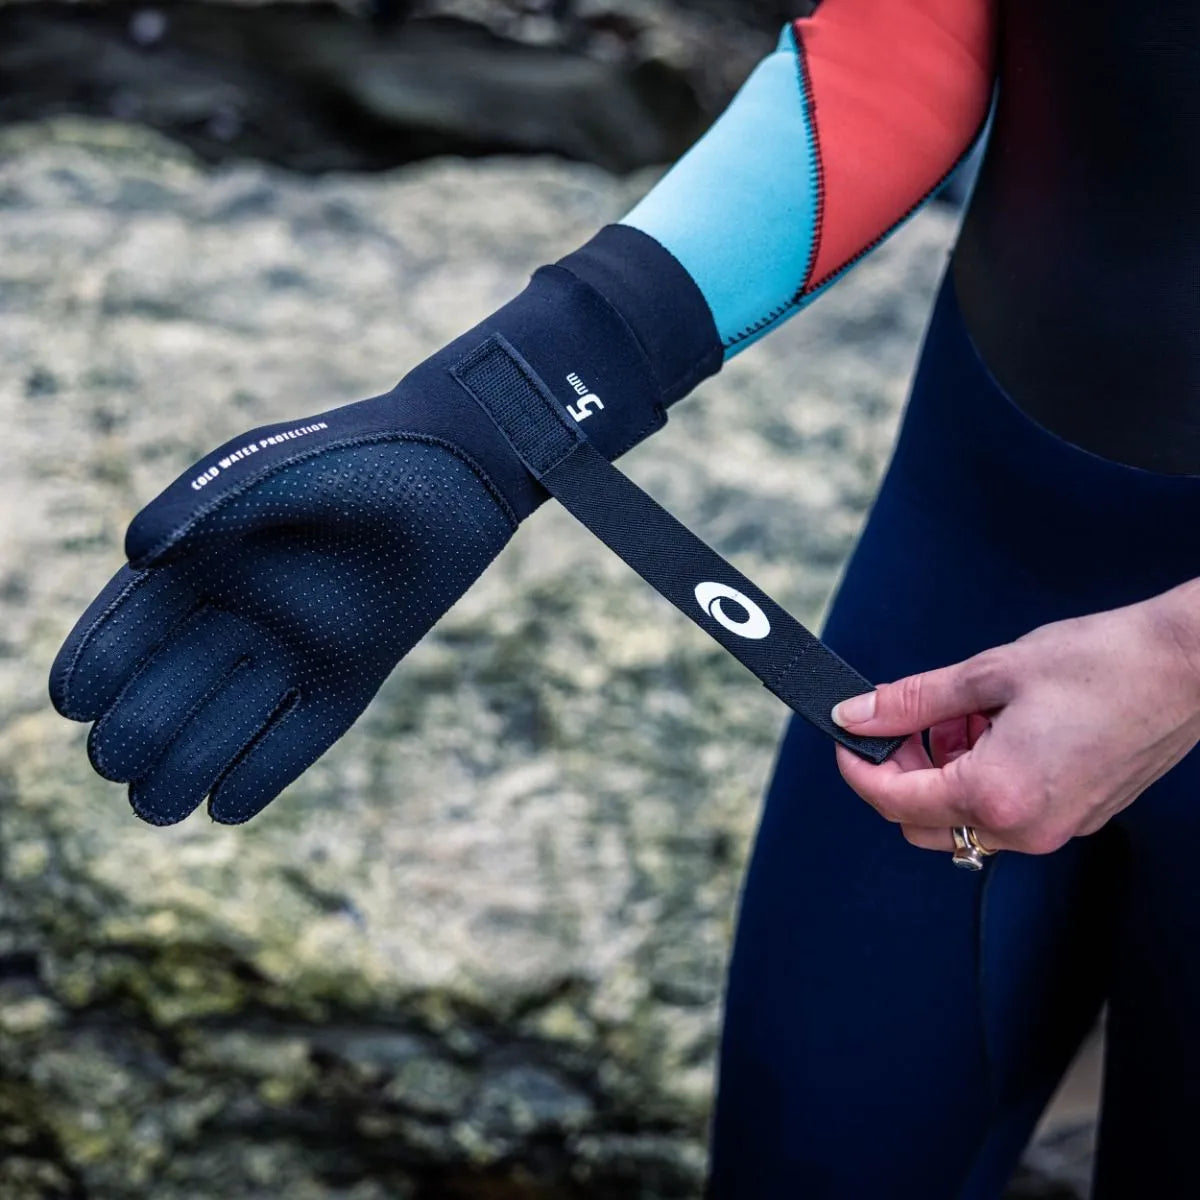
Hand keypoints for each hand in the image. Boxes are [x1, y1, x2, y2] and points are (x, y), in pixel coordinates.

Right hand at [49, 376, 521, 826]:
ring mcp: (293, 652)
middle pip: (167, 688)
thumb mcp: (283, 473)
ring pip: (223, 725)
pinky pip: (294, 740)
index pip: (129, 625)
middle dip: (136, 729)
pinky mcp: (347, 681)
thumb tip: (136, 556)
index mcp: (203, 562)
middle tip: (115, 761)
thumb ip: (211, 505)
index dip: (96, 663)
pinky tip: (224, 807)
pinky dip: (259, 775)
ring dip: (184, 767)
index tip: (75, 701)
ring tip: (154, 805)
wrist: (459, 476)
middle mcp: (239, 615)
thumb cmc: (365, 462)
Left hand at [830, 585, 1199, 854]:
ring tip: (959, 715)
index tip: (847, 737)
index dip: (858, 768)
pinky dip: (980, 778)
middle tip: (903, 721)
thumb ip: (913, 702)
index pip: (894, 801)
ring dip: (942, 774)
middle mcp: (1025, 829)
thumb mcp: (990, 672)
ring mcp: (1055, 829)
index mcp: (997, 795)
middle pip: (922, 823)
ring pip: (963, 822)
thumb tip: (856, 714)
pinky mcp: (1075, 817)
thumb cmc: (1101, 663)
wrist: (1189, 667)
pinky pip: (1004, 814)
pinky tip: (993, 728)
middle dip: (899, 773)